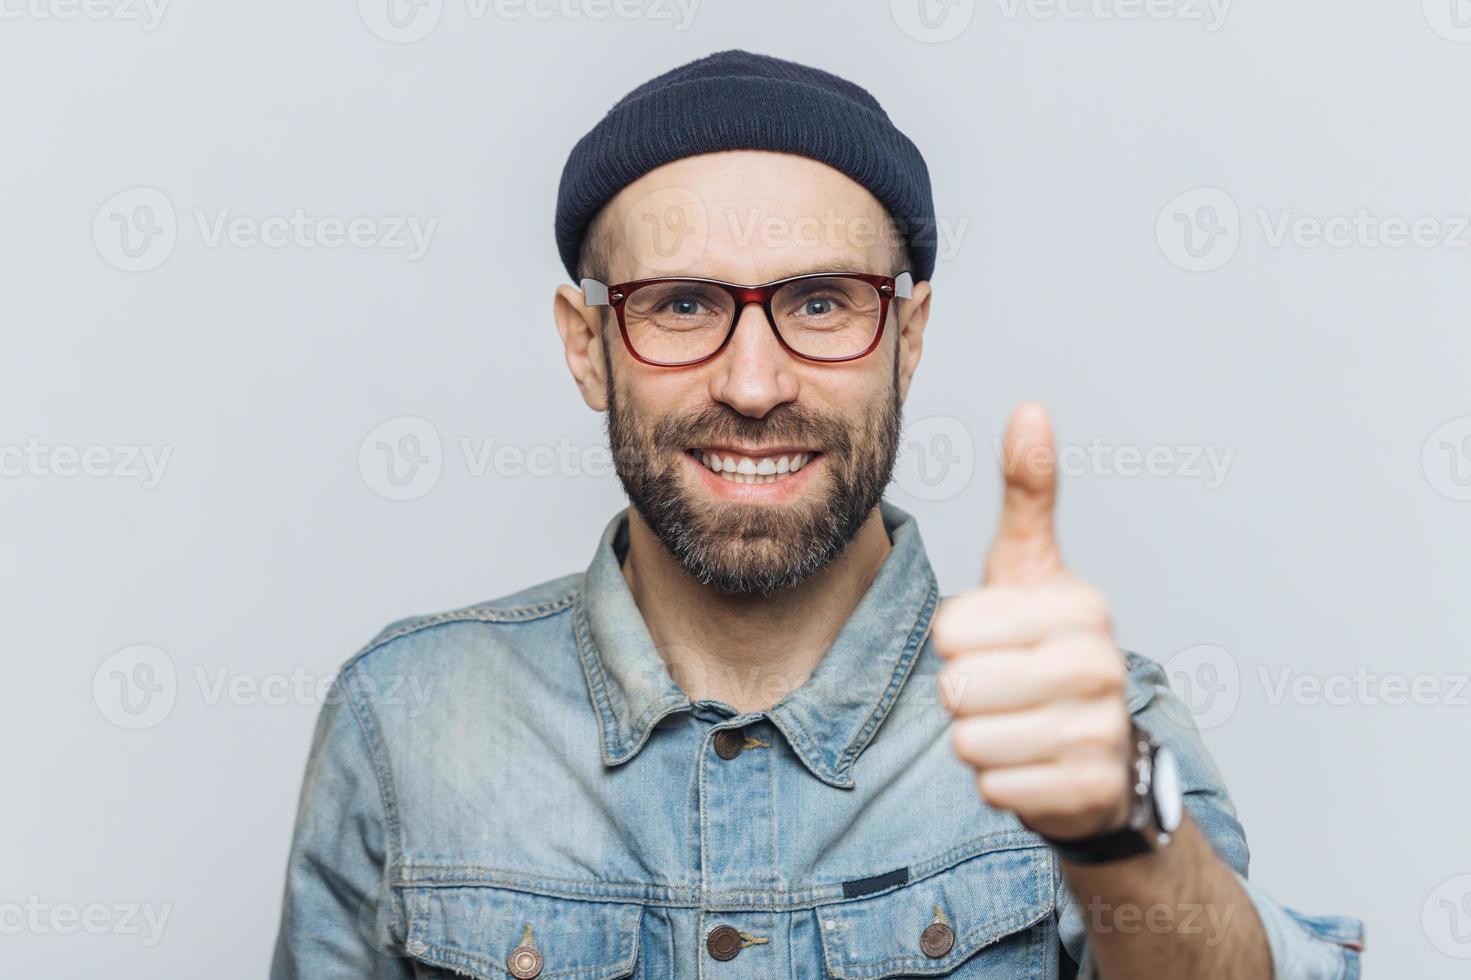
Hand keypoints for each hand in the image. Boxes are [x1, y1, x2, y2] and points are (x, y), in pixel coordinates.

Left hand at [933, 403, 1132, 841]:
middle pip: (957, 686)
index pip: (951, 627)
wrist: (1100, 755)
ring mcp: (1100, 731)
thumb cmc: (1047, 650)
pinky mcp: (1088, 792)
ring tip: (1017, 726)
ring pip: (969, 739)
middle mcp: (1101, 665)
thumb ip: (1028, 495)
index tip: (996, 642)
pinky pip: (992, 786)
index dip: (957, 641)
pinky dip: (1000, 782)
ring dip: (978, 740)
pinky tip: (1032, 766)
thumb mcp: (1032, 570)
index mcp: (1080, 606)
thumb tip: (1030, 408)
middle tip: (1004, 691)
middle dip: (963, 695)